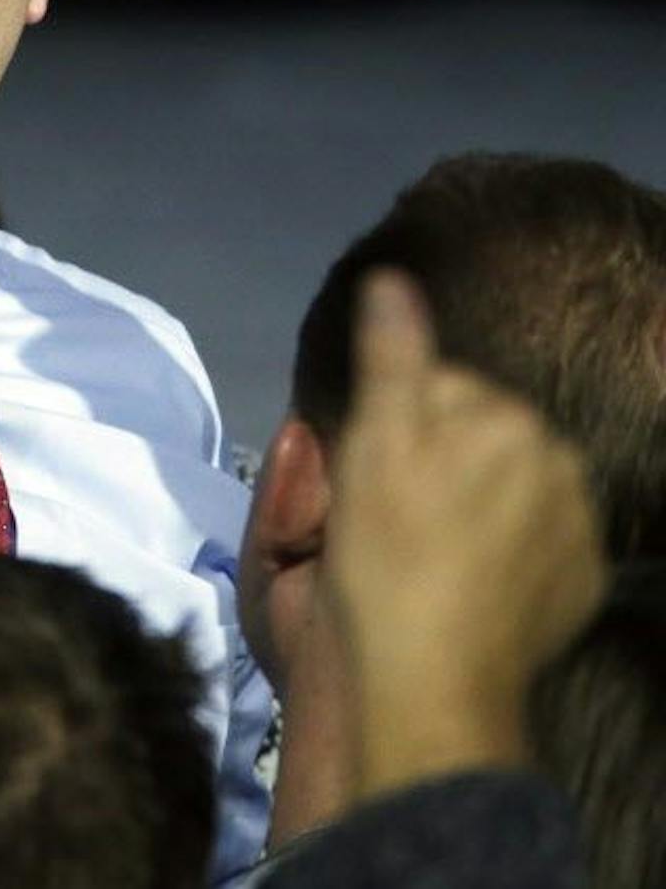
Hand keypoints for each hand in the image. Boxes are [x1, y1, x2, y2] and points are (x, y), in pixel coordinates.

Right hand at [328, 270, 606, 796]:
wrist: (431, 676)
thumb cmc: (385, 554)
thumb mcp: (372, 445)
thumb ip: (391, 357)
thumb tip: (392, 275)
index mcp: (505, 417)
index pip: (440, 389)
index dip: (393, 424)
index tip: (367, 473)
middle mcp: (561, 460)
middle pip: (483, 436)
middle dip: (441, 460)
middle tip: (390, 514)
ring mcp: (581, 526)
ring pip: (512, 489)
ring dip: (476, 505)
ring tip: (427, 551)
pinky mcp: (584, 583)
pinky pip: (539, 544)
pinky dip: (507, 554)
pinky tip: (467, 580)